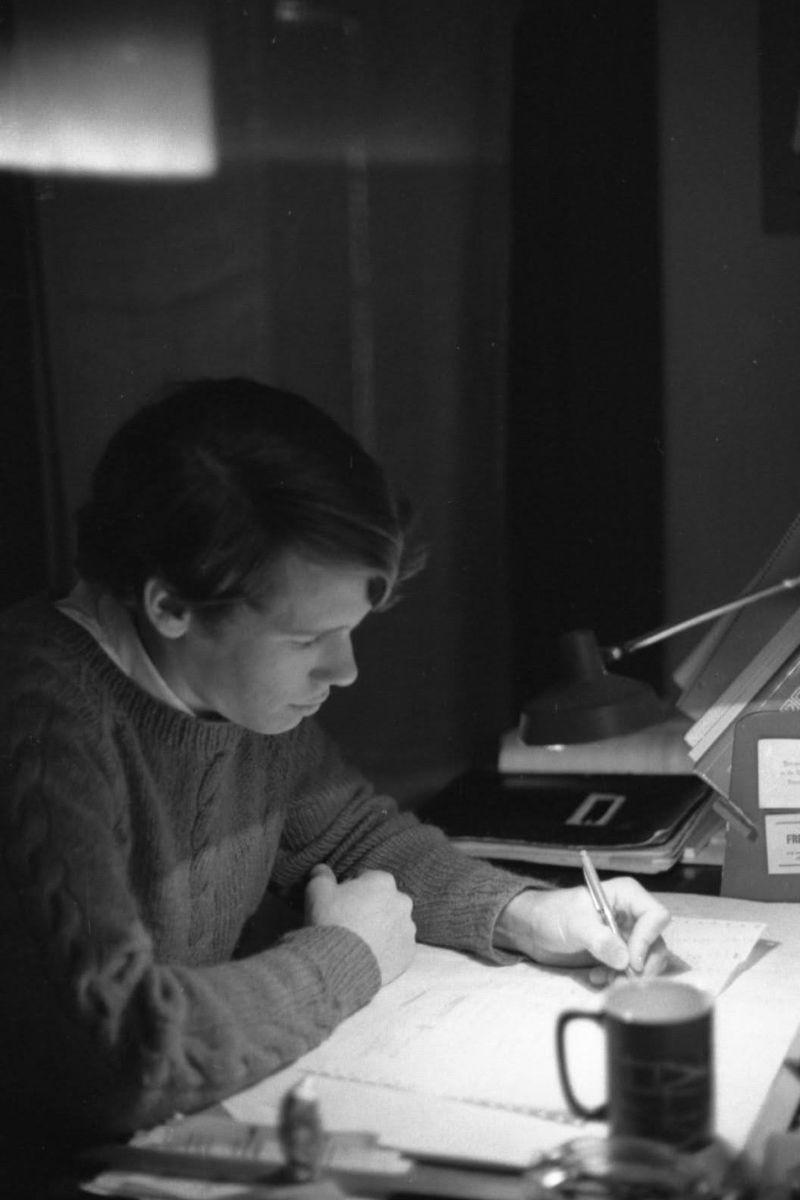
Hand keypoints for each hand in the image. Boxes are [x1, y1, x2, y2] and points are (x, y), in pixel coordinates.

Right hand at [304, 863, 416, 984]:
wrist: (339, 964)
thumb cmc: (330, 922)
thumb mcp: (317, 891)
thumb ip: (322, 875)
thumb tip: (322, 870)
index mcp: (383, 881)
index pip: (367, 879)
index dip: (351, 890)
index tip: (340, 903)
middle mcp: (402, 902)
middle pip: (384, 901)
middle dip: (370, 908)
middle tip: (349, 923)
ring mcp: (408, 929)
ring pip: (393, 924)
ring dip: (380, 929)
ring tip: (358, 942)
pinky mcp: (408, 953)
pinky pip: (398, 947)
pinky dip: (387, 950)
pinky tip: (369, 955)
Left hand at [494, 879, 670, 979]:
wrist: (536, 928)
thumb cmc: (553, 914)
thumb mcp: (574, 924)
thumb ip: (599, 939)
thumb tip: (624, 959)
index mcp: (626, 895)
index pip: (656, 916)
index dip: (648, 940)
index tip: (631, 962)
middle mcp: (632, 914)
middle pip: (657, 942)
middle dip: (643, 965)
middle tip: (624, 981)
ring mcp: (627, 934)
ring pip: (647, 960)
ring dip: (630, 976)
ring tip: (607, 981)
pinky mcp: (619, 951)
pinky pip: (631, 969)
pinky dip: (619, 978)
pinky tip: (599, 978)